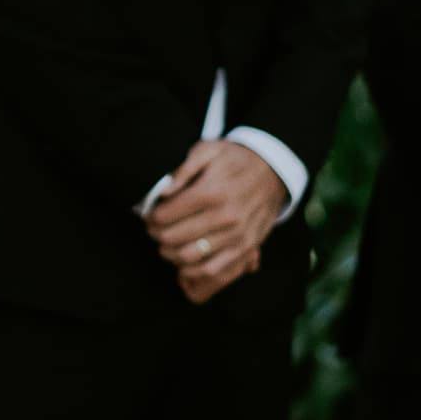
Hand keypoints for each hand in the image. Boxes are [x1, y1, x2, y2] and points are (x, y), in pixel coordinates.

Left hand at [145, 138, 284, 304]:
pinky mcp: (247, 248)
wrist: (272, 171)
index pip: (167, 214)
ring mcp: (237, 235)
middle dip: (156, 235)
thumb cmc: (234, 159)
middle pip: (174, 237)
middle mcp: (226, 216)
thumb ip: (182, 169)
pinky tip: (184, 261)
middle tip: (152, 230)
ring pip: (190, 256)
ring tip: (165, 244)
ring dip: (170, 254)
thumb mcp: (207, 150)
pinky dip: (193, 270)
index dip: (150, 217)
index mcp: (213, 192)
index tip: (148, 215)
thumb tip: (161, 192)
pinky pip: (214, 270)